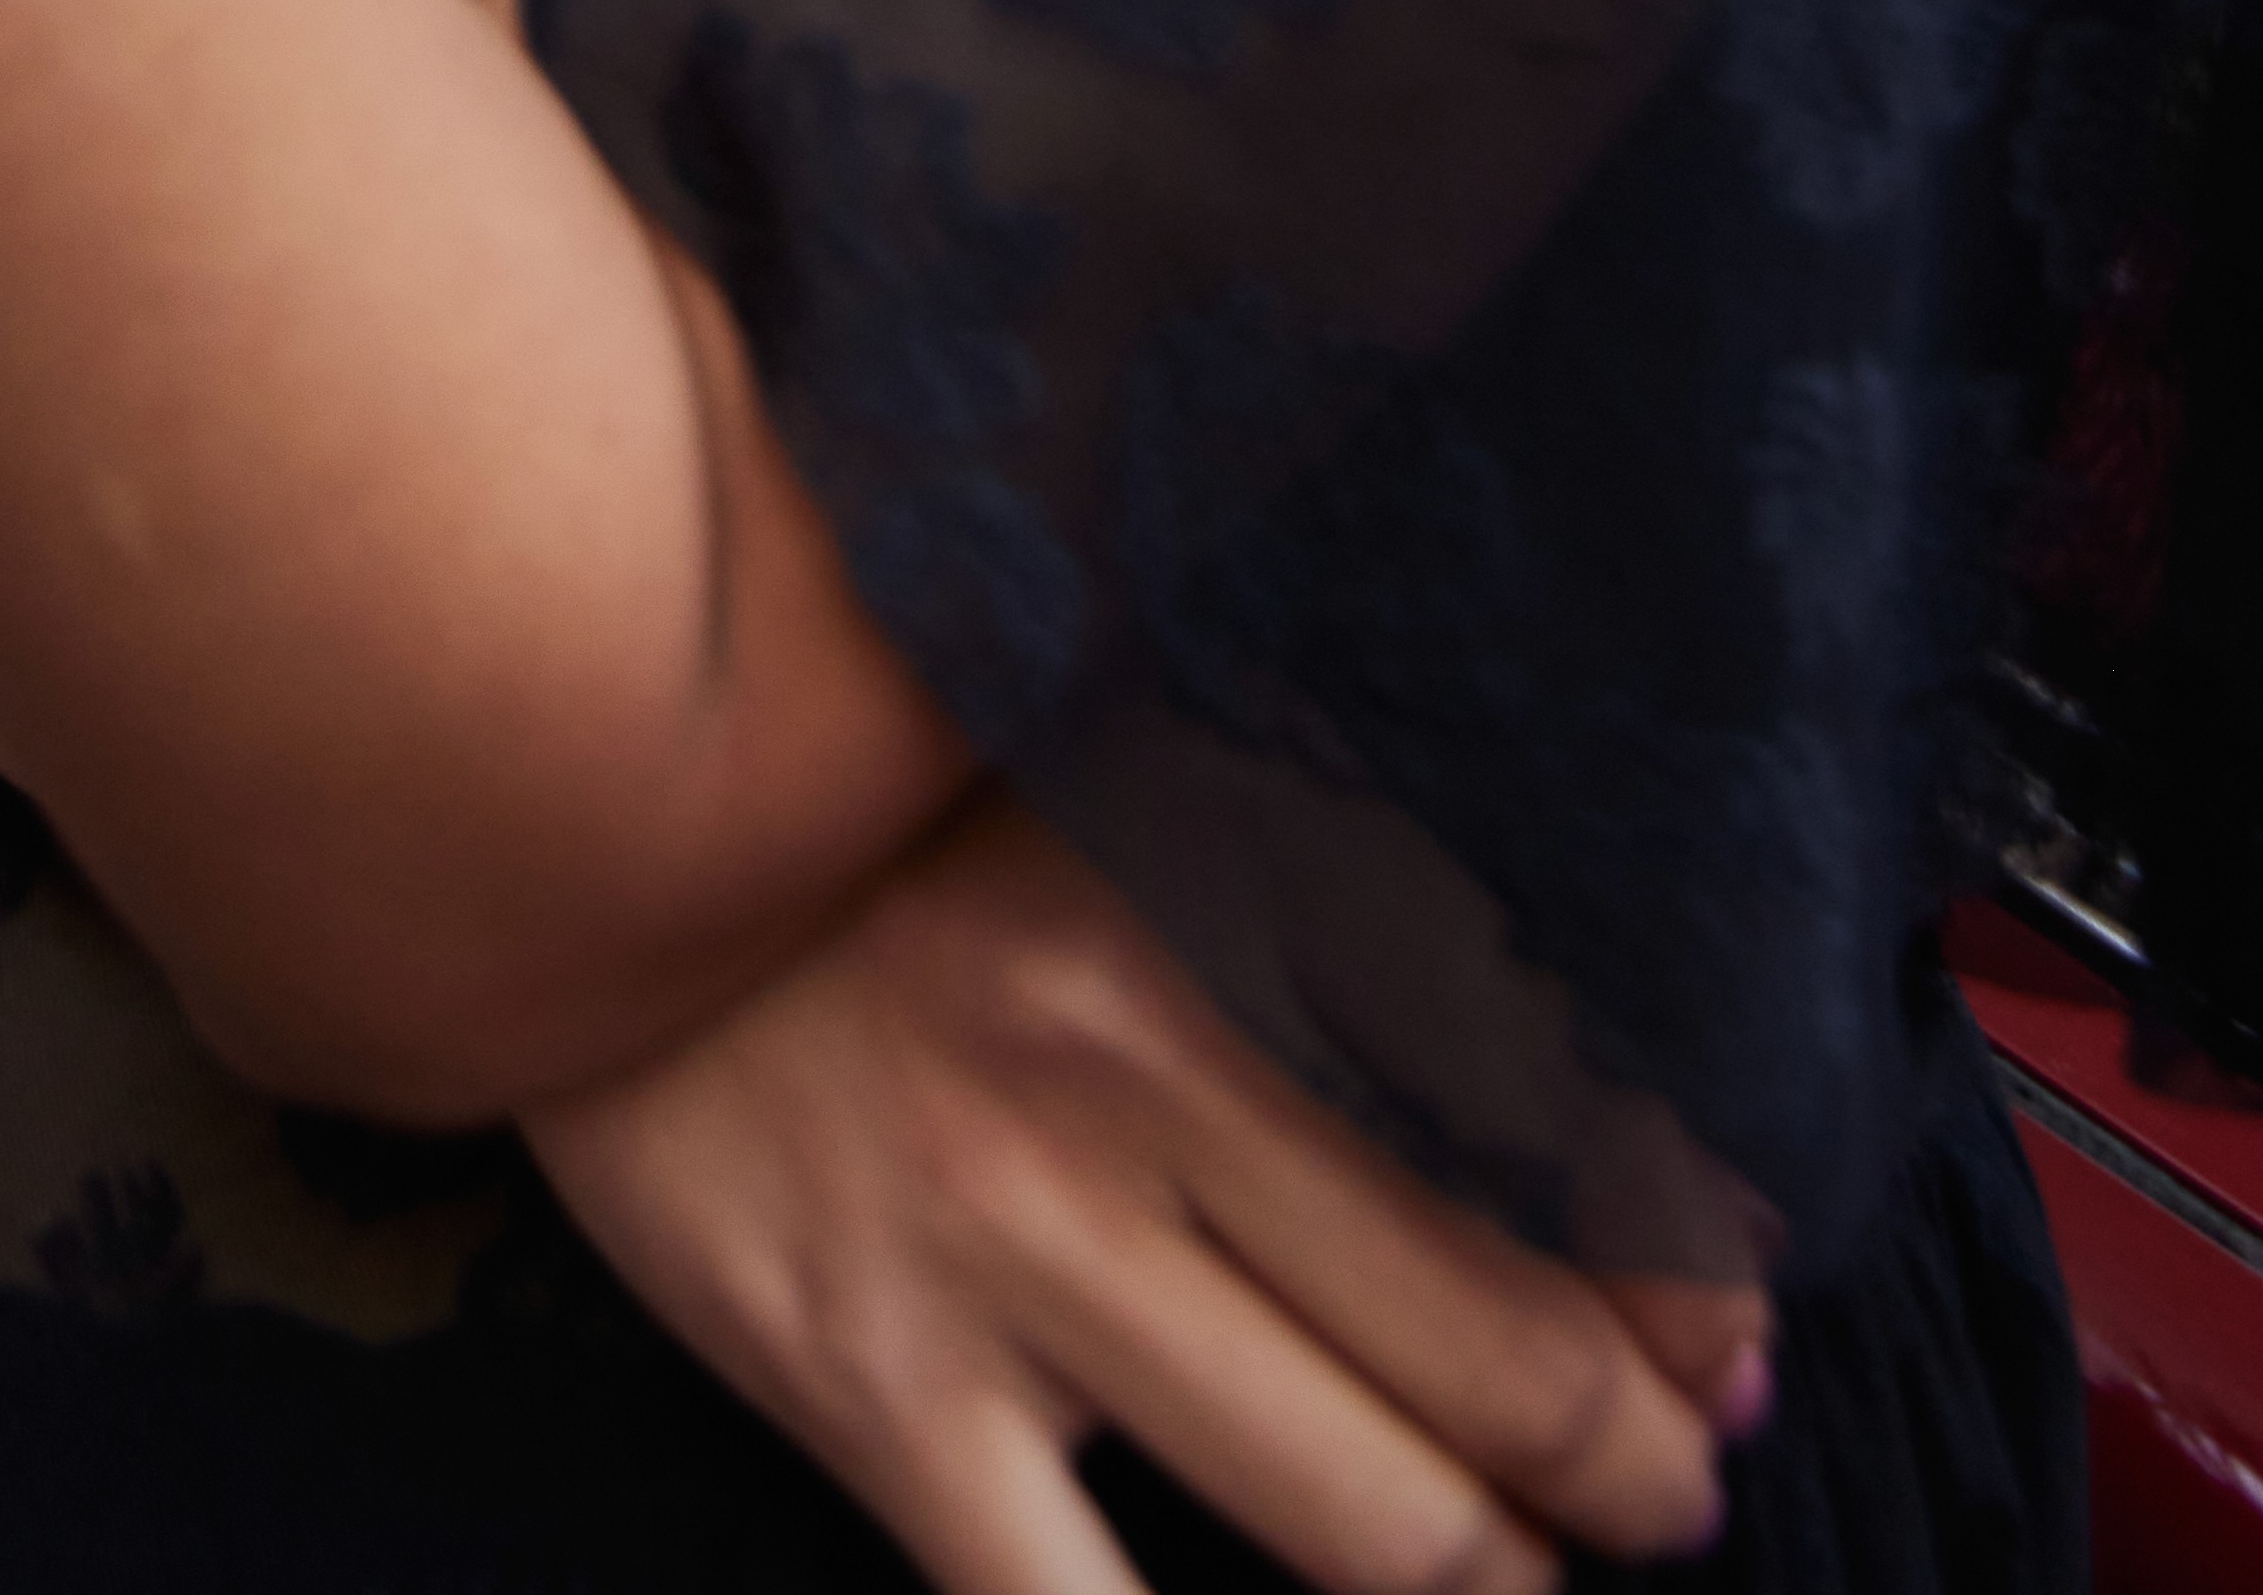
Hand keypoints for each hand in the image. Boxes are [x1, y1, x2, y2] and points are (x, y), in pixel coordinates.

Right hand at [532, 787, 1763, 1594]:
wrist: (538, 799)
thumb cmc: (843, 782)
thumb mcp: (1089, 750)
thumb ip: (1291, 857)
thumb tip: (1514, 1018)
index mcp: (1207, 902)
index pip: (1535, 1130)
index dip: (1673, 1272)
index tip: (1724, 1330)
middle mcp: (1133, 1090)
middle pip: (1490, 1359)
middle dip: (1628, 1469)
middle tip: (1671, 1488)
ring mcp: (999, 1261)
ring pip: (1358, 1522)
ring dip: (1483, 1581)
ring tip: (1505, 1569)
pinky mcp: (867, 1391)